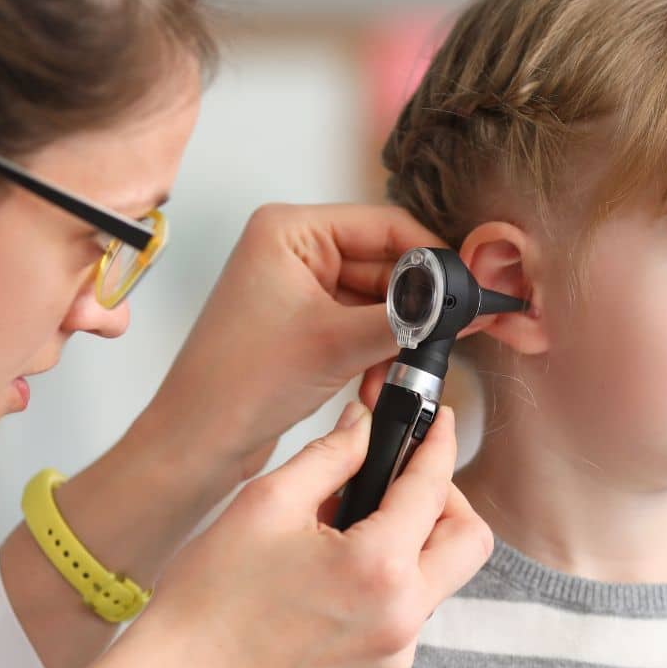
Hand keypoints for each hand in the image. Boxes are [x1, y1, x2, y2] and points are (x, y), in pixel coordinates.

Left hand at [142, 203, 445, 478]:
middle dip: (413, 308)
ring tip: (399, 373)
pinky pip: (360, 326)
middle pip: (384, 263)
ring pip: (377, 300)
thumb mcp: (336, 344)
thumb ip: (407, 317)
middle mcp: (293, 250)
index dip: (432, 258)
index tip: (469, 287)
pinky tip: (376, 384)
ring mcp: (299, 288)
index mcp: (289, 230)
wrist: (197, 443)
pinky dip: (377, 353)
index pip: (384, 225)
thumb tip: (462, 302)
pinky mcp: (304, 324)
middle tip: (448, 337)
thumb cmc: (238, 386)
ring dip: (395, 339)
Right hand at [144, 399, 493, 667]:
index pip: (433, 487)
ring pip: (436, 586)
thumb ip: (331, 454)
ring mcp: (394, 661)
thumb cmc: (212, 595)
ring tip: (347, 542)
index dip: (438, 443)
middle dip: (445, 502)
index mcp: (377, 567)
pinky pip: (406, 627)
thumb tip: (365, 426)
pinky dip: (384, 599)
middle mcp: (401, 620)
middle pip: (468, 542)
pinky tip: (334, 592)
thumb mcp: (267, 502)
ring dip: (408, 553)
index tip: (437, 422)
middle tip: (402, 486)